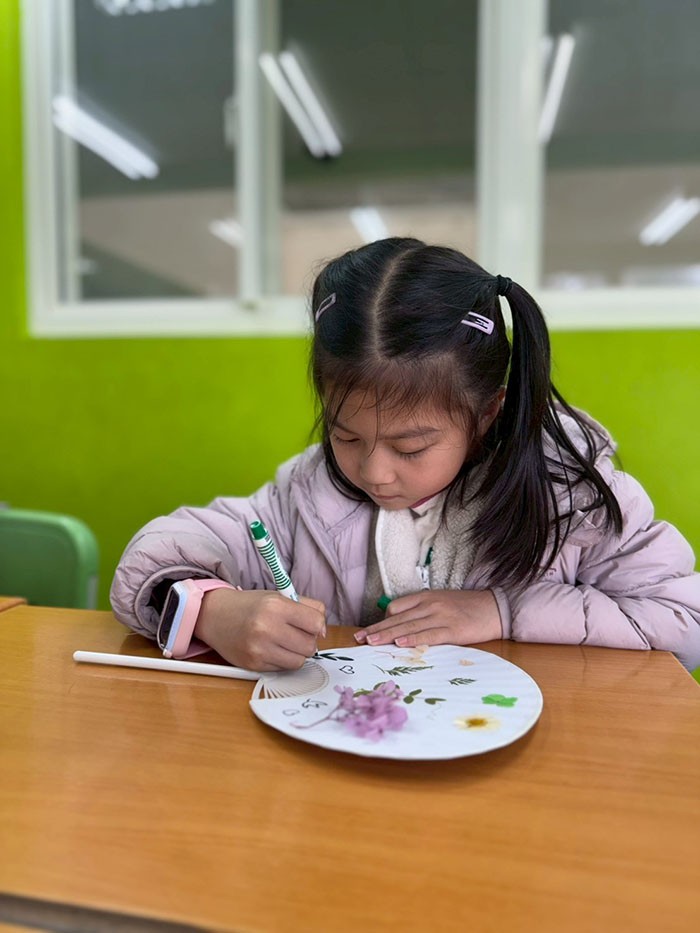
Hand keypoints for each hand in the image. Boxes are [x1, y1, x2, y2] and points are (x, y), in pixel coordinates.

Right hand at [194, 588, 325, 670]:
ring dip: (296, 654)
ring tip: (284, 642)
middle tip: (295, 634)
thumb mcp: (278, 596)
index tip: (311, 625)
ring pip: (299, 661)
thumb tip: (323, 631)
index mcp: (276, 605)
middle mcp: (267, 627)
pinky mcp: (253, 664)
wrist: (215, 616)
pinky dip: (281, 661)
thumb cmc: (250, 606)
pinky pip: (282, 669)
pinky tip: (271, 649)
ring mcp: (259, 648)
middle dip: (307, 641)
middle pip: (310, 646)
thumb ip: (307, 607)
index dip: (317, 626)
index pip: (316, 623)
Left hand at [355, 589, 501, 647]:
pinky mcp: (453, 629)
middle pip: (397, 618)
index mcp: (426, 597)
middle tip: (359, 639)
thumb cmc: (467, 608)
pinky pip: (428, 635)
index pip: (396, 607)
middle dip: (377, 629)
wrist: (495, 607)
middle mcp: (430, 604)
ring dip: (388, 636)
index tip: (368, 632)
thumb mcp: (441, 603)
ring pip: (408, 626)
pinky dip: (413, 639)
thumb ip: (422, 611)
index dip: (381, 621)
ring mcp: (441, 616)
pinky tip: (401, 644)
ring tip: (371, 643)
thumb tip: (400, 626)